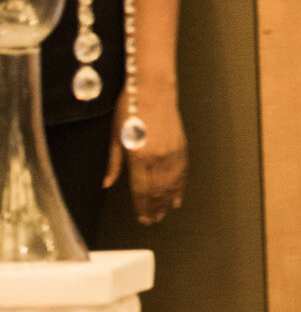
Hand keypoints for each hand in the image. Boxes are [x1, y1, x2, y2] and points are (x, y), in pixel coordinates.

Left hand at [107, 93, 186, 224]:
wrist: (153, 90)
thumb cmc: (130, 109)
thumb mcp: (114, 137)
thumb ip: (113, 163)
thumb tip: (107, 183)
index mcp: (139, 156)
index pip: (141, 189)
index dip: (142, 206)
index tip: (142, 218)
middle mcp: (158, 158)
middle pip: (158, 190)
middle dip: (155, 207)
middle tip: (153, 220)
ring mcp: (172, 152)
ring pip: (172, 183)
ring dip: (168, 200)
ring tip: (165, 212)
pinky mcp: (181, 146)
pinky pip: (182, 171)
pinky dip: (180, 185)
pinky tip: (178, 195)